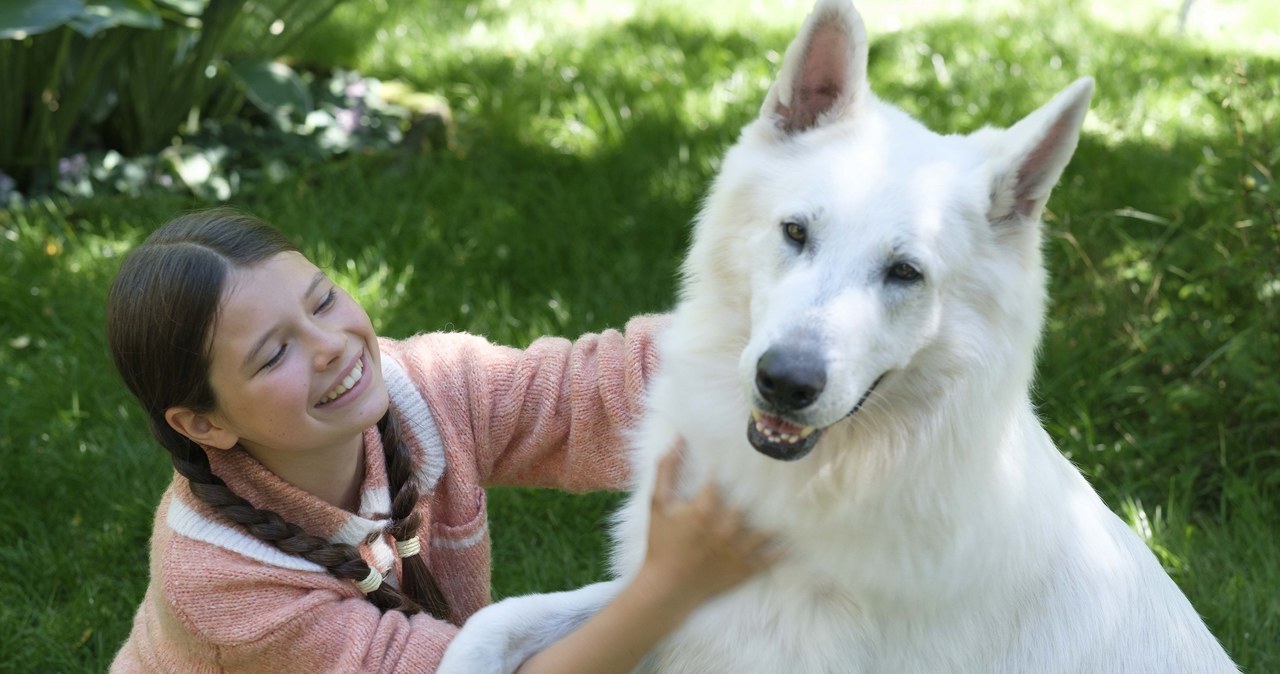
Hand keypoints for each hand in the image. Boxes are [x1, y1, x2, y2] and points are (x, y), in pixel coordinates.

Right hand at [638, 438, 779, 608]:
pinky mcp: (742, 569)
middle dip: (758, 491)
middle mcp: (725, 527)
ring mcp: (736, 549)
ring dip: (776, 519)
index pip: (721, 482)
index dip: (729, 468)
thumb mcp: (657, 504)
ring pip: (763, 530)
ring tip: (792, 507)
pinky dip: (779, 552)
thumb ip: (665, 471)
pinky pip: (767, 559)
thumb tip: (676, 439)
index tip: (743, 456)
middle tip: (777, 478)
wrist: (666, 588)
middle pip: (747, 504)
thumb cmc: (660, 544)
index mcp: (704, 509)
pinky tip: (790, 543)